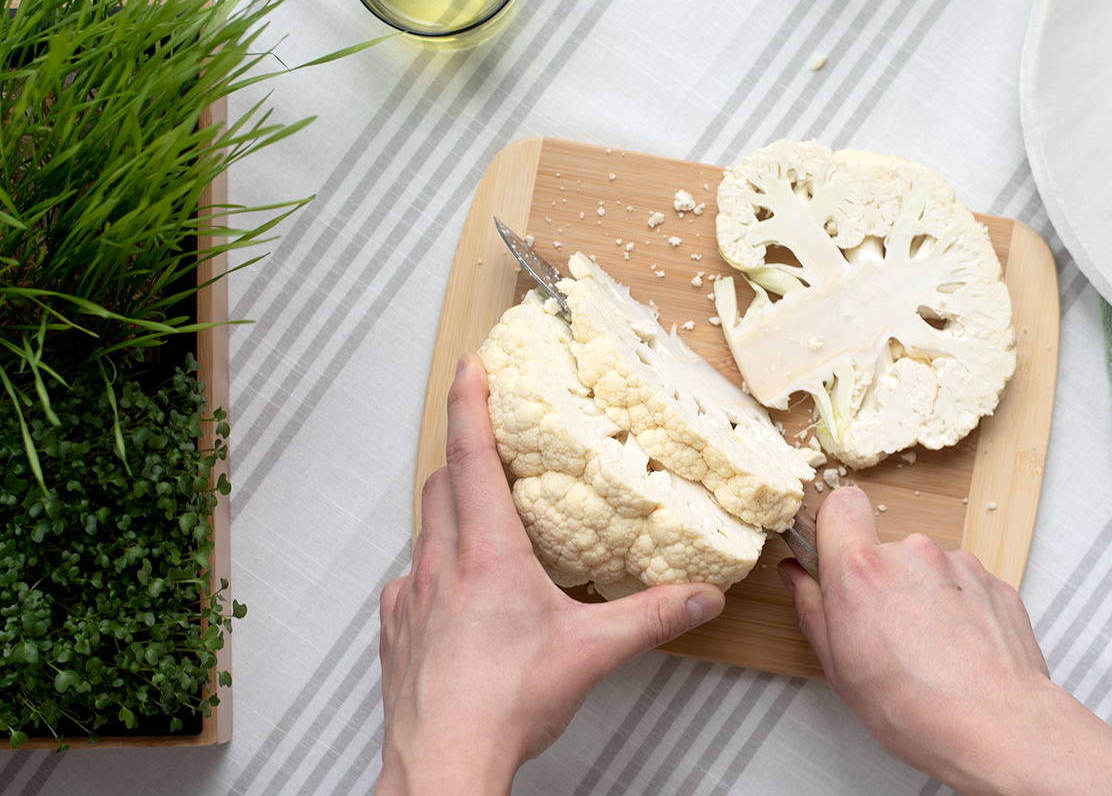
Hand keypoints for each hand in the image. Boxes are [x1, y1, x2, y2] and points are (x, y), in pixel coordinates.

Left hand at [376, 354, 725, 794]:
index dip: (473, 404)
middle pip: (441, 485)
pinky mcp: (398, 632)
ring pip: (424, 532)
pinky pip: (409, 582)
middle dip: (462, 455)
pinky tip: (453, 594)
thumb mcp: (593, 652)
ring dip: (448, 513)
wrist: (443, 763)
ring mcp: (411, 599)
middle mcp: (440, 566)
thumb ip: (653, 616)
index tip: (473, 368)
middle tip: (486, 439)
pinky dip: (431, 571)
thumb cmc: (502, 706)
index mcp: (486, 555)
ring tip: (478, 519)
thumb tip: (699, 597)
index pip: (472, 458)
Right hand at [779, 487, 1111, 795]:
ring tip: (931, 651)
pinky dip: (959, 610)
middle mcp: (911, 553)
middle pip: (885, 549)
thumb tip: (797, 577)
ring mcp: (958, 564)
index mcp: (861, 570)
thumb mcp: (838, 666)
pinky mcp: (994, 581)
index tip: (834, 555)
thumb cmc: (915, 707)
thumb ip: (812, 608)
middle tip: (886, 634)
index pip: (841, 505)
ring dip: (924, 597)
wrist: (996, 725)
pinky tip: (960, 651)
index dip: (836, 527)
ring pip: (927, 569)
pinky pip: (963, 586)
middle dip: (882, 581)